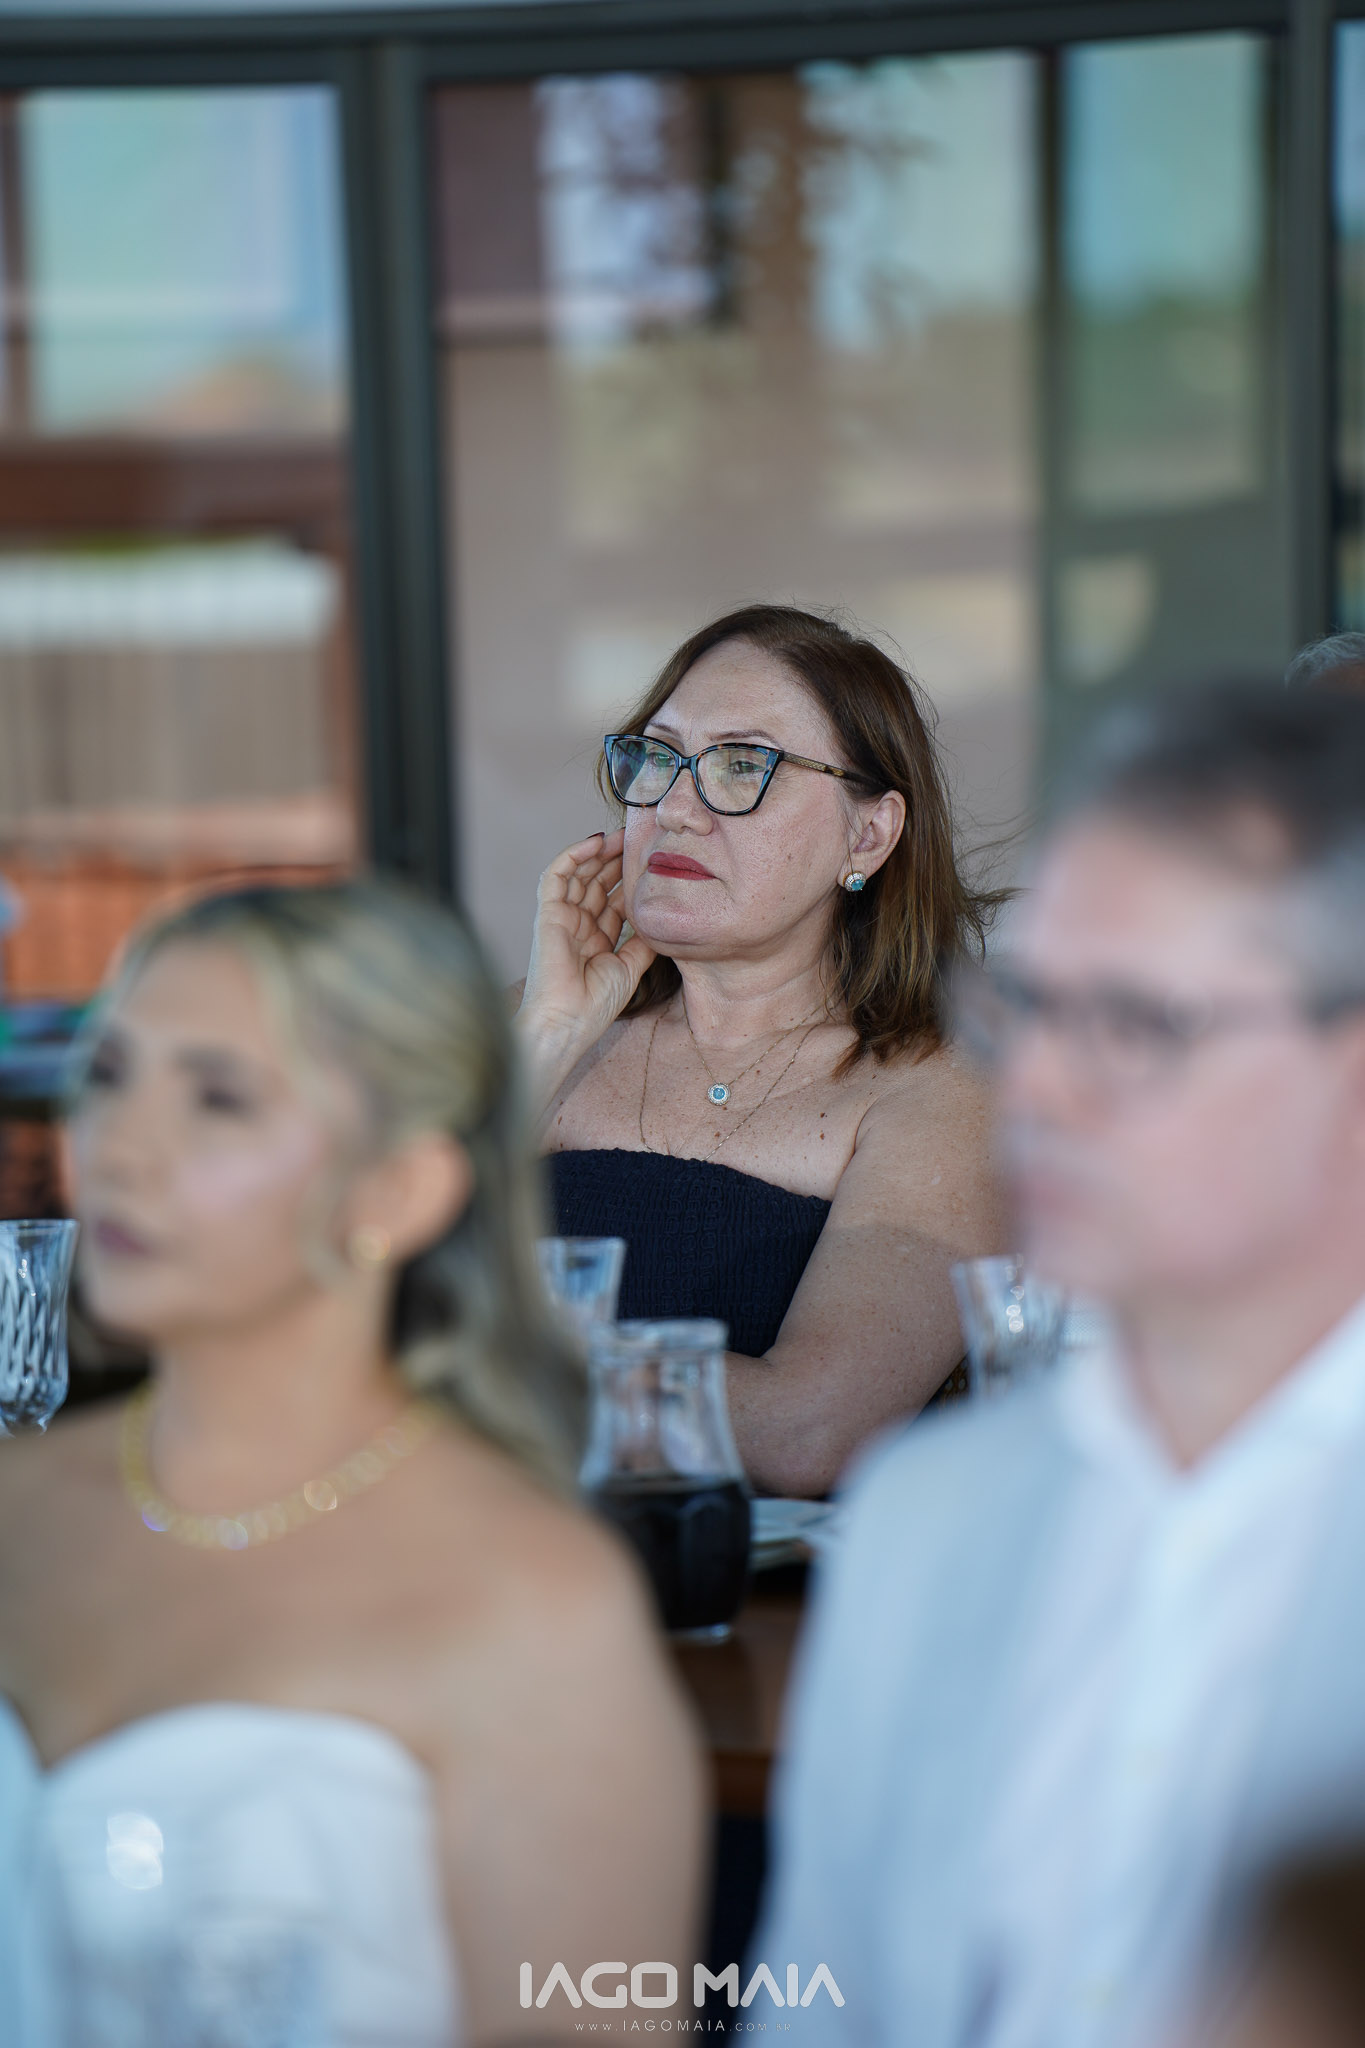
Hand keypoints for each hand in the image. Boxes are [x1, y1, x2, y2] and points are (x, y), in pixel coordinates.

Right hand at [517, 830, 656, 1099]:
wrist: (568, 1022)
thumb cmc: (596, 1004)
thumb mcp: (631, 967)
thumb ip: (644, 942)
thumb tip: (661, 920)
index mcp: (596, 940)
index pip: (612, 900)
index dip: (628, 880)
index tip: (650, 862)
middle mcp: (578, 926)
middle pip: (596, 882)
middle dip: (616, 860)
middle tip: (638, 839)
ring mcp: (561, 918)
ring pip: (578, 873)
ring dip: (598, 853)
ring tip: (620, 835)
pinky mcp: (547, 914)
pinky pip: (556, 876)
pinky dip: (573, 855)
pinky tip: (595, 842)